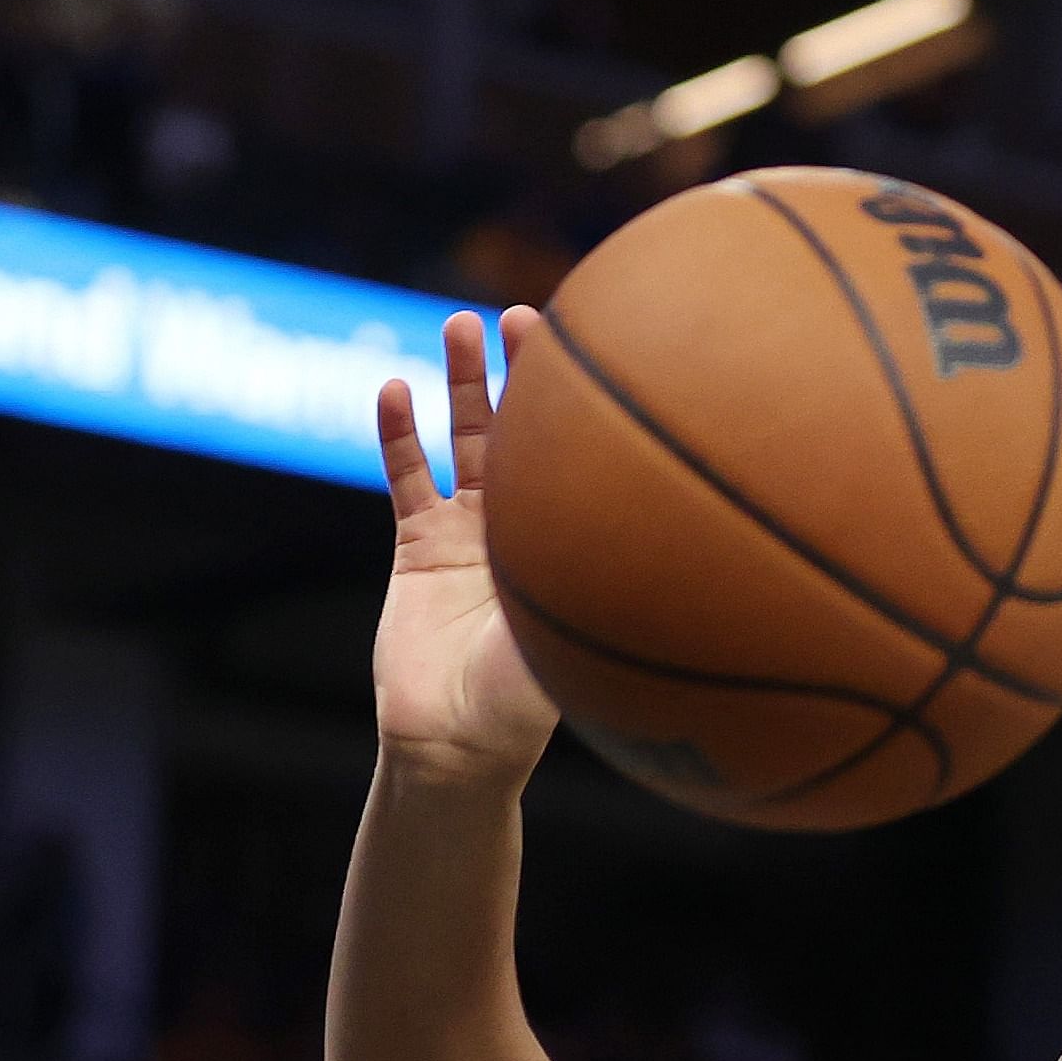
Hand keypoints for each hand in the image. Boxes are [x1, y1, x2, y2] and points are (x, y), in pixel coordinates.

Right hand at [369, 308, 560, 789]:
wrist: (455, 745)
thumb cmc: (524, 709)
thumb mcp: (572, 641)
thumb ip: (599, 596)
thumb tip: (668, 554)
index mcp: (576, 547)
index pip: (585, 458)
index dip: (582, 405)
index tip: (591, 347)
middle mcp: (528, 532)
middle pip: (528, 433)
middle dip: (526, 374)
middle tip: (527, 315)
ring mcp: (471, 536)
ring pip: (465, 442)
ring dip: (461, 385)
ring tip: (461, 324)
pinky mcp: (417, 550)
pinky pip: (405, 479)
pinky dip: (398, 436)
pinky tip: (393, 390)